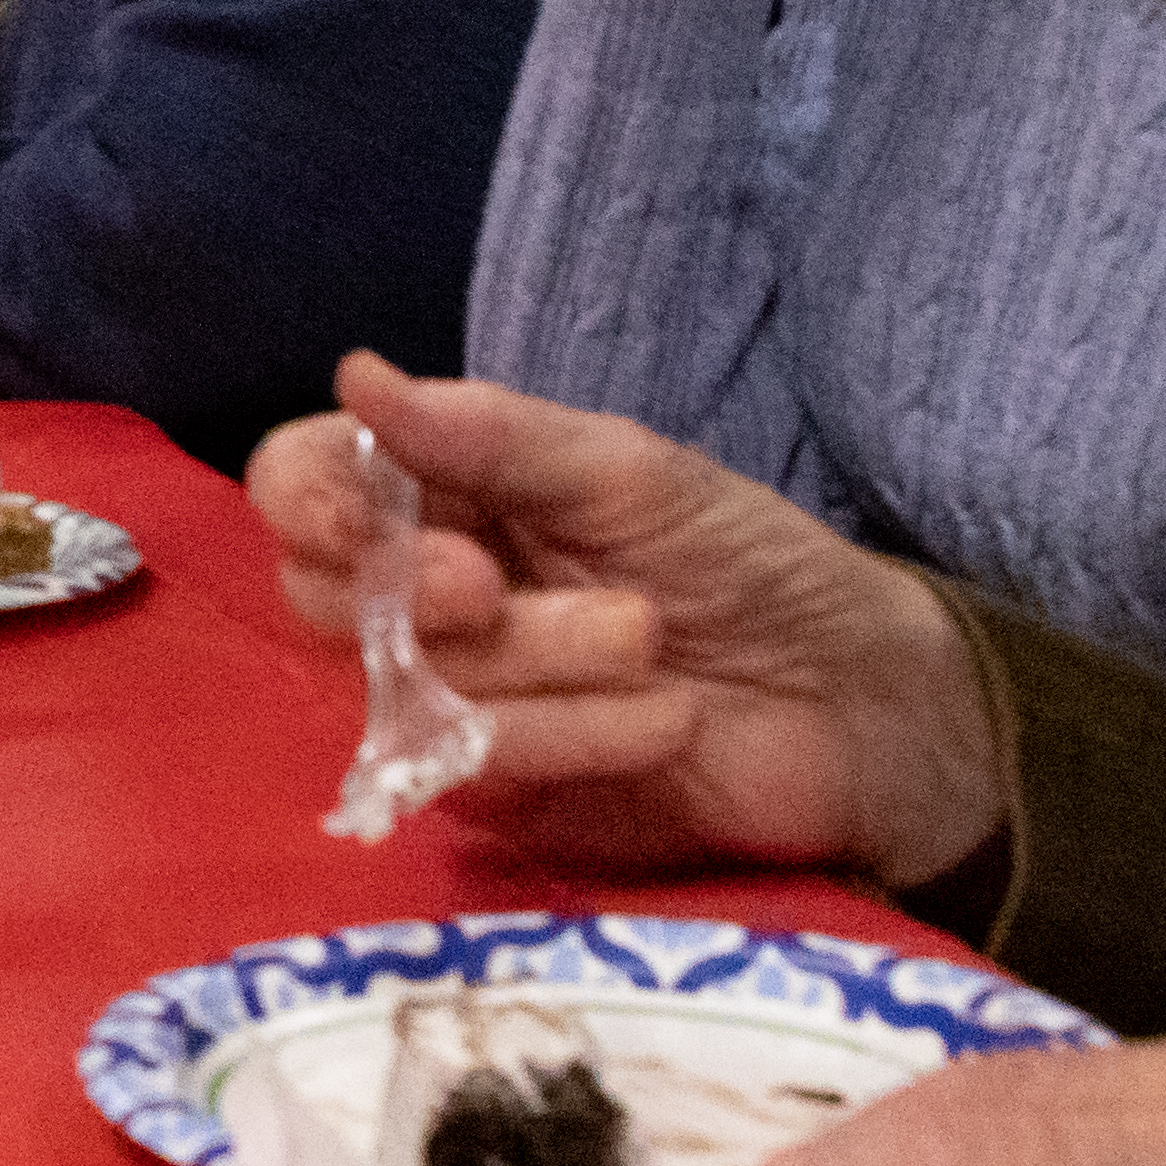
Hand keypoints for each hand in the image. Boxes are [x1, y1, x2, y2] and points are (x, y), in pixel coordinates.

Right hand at [244, 353, 1001, 888]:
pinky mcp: (495, 790)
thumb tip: (356, 375)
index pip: (302, 483)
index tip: (362, 521)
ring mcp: (450, 697)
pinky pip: (472, 766)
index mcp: (444, 489)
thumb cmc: (750, 563)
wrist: (863, 703)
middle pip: (317, 595)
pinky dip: (570, 734)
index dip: (305, 502)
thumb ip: (490, 434)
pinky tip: (660, 720)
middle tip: (494, 586)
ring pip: (400, 685)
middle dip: (407, 592)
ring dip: (532, 662)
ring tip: (647, 646)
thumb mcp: (629, 473)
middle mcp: (423, 590)